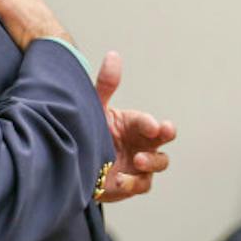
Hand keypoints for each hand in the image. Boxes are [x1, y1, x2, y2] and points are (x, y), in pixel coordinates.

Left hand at [92, 51, 176, 202]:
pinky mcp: (132, 183)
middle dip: (167, 135)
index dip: (152, 123)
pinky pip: (142, 185)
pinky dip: (133, 183)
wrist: (73, 161)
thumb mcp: (95, 108)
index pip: (149, 122)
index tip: (152, 125)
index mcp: (135, 124)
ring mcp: (139, 165)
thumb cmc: (89, 131)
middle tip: (163, 132)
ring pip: (160, 163)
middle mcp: (142, 143)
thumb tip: (113, 55)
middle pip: (165, 140)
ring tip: (137, 160)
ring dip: (152, 162)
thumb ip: (105, 85)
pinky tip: (119, 179)